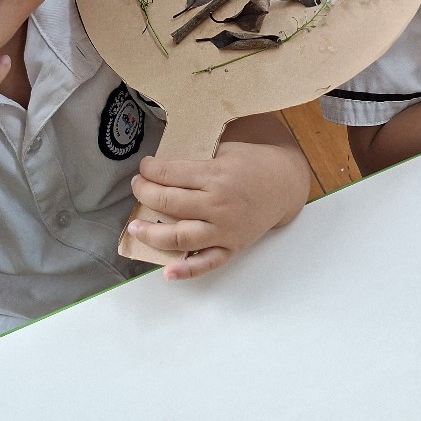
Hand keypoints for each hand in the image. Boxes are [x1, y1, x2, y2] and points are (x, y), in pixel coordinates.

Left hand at [127, 124, 307, 280]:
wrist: (284, 184)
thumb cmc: (252, 163)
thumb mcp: (225, 149)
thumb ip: (197, 157)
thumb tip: (161, 164)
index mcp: (216, 175)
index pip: (170, 173)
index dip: (150, 169)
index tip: (144, 167)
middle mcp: (218, 204)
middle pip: (169, 202)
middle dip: (144, 193)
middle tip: (137, 187)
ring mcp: (225, 229)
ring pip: (180, 237)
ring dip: (152, 233)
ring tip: (135, 227)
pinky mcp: (232, 246)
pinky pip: (207, 263)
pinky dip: (186, 270)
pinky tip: (167, 272)